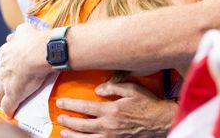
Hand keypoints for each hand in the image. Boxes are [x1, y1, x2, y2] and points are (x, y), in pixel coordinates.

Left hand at [0, 23, 51, 116]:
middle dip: (0, 84)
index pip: (1, 64)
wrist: (41, 53)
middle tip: (2, 88)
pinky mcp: (13, 94)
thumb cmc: (35, 41)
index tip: (6, 72)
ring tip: (2, 102)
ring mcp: (6, 82)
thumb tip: (13, 35)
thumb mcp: (25, 30)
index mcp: (4, 54)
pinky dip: (9, 109)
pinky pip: (8, 105)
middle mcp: (2, 68)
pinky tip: (10, 114)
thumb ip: (19, 32)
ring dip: (0, 98)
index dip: (4, 69)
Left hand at [56, 81, 177, 136]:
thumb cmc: (147, 103)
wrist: (160, 121)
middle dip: (68, 121)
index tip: (61, 103)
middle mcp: (109, 125)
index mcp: (111, 110)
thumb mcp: (132, 89)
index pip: (85, 107)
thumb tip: (98, 90)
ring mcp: (112, 137)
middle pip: (82, 125)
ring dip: (73, 135)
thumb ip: (113, 87)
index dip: (70, 105)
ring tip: (64, 131)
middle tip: (59, 118)